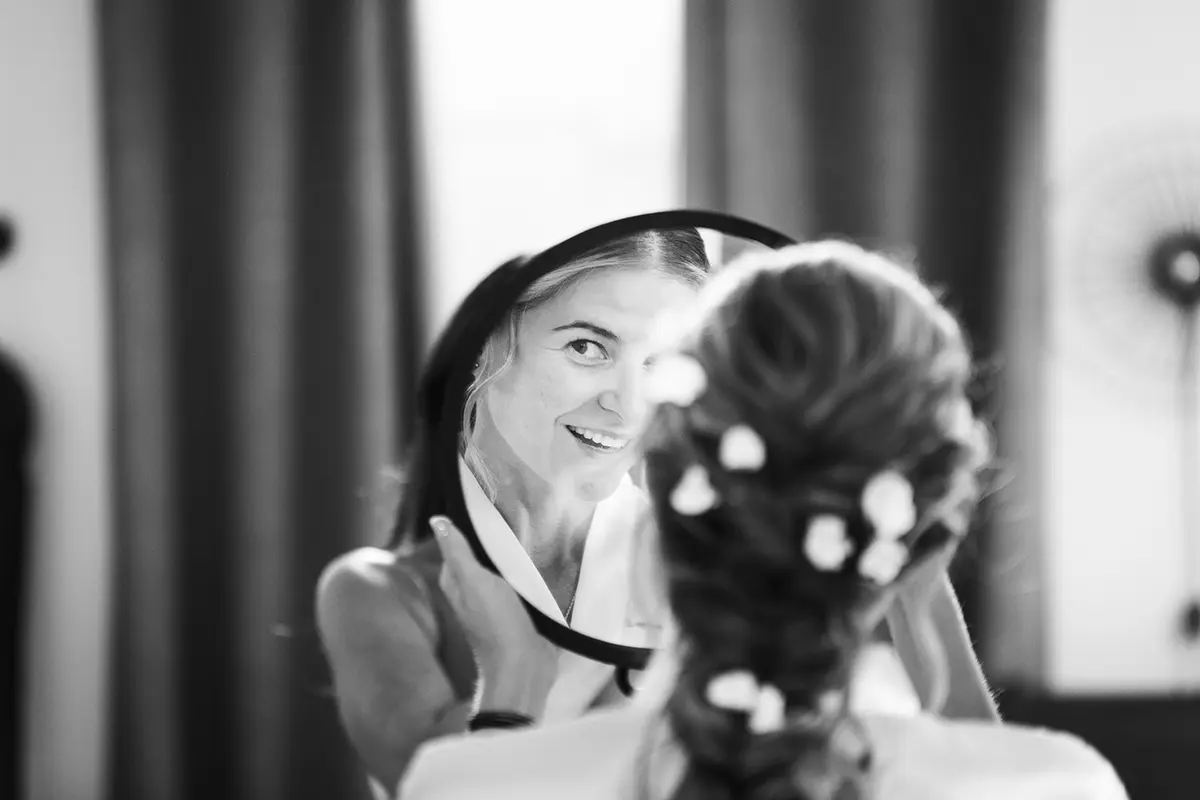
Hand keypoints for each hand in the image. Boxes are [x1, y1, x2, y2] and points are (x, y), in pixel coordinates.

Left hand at [430, 515, 558, 718]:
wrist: (525, 666)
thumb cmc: (496, 624)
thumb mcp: (474, 582)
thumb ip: (457, 552)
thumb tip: (438, 519)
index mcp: (458, 581)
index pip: (461, 541)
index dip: (474, 523)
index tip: (493, 501)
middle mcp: (474, 589)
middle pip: (485, 553)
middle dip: (499, 536)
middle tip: (520, 510)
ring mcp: (499, 600)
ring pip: (506, 566)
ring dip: (518, 553)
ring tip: (536, 528)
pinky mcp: (521, 609)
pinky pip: (524, 582)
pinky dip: (532, 570)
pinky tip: (545, 557)